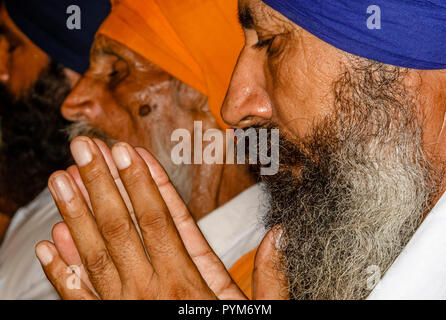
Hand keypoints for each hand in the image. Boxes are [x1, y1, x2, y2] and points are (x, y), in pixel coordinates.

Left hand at [36, 137, 287, 299]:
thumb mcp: (259, 313)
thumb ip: (271, 277)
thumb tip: (280, 234)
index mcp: (187, 284)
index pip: (160, 221)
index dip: (141, 184)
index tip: (126, 152)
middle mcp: (151, 290)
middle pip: (122, 227)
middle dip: (101, 183)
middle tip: (84, 146)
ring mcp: (125, 307)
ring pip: (95, 254)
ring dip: (76, 214)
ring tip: (61, 179)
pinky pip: (80, 296)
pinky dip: (60, 270)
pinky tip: (49, 242)